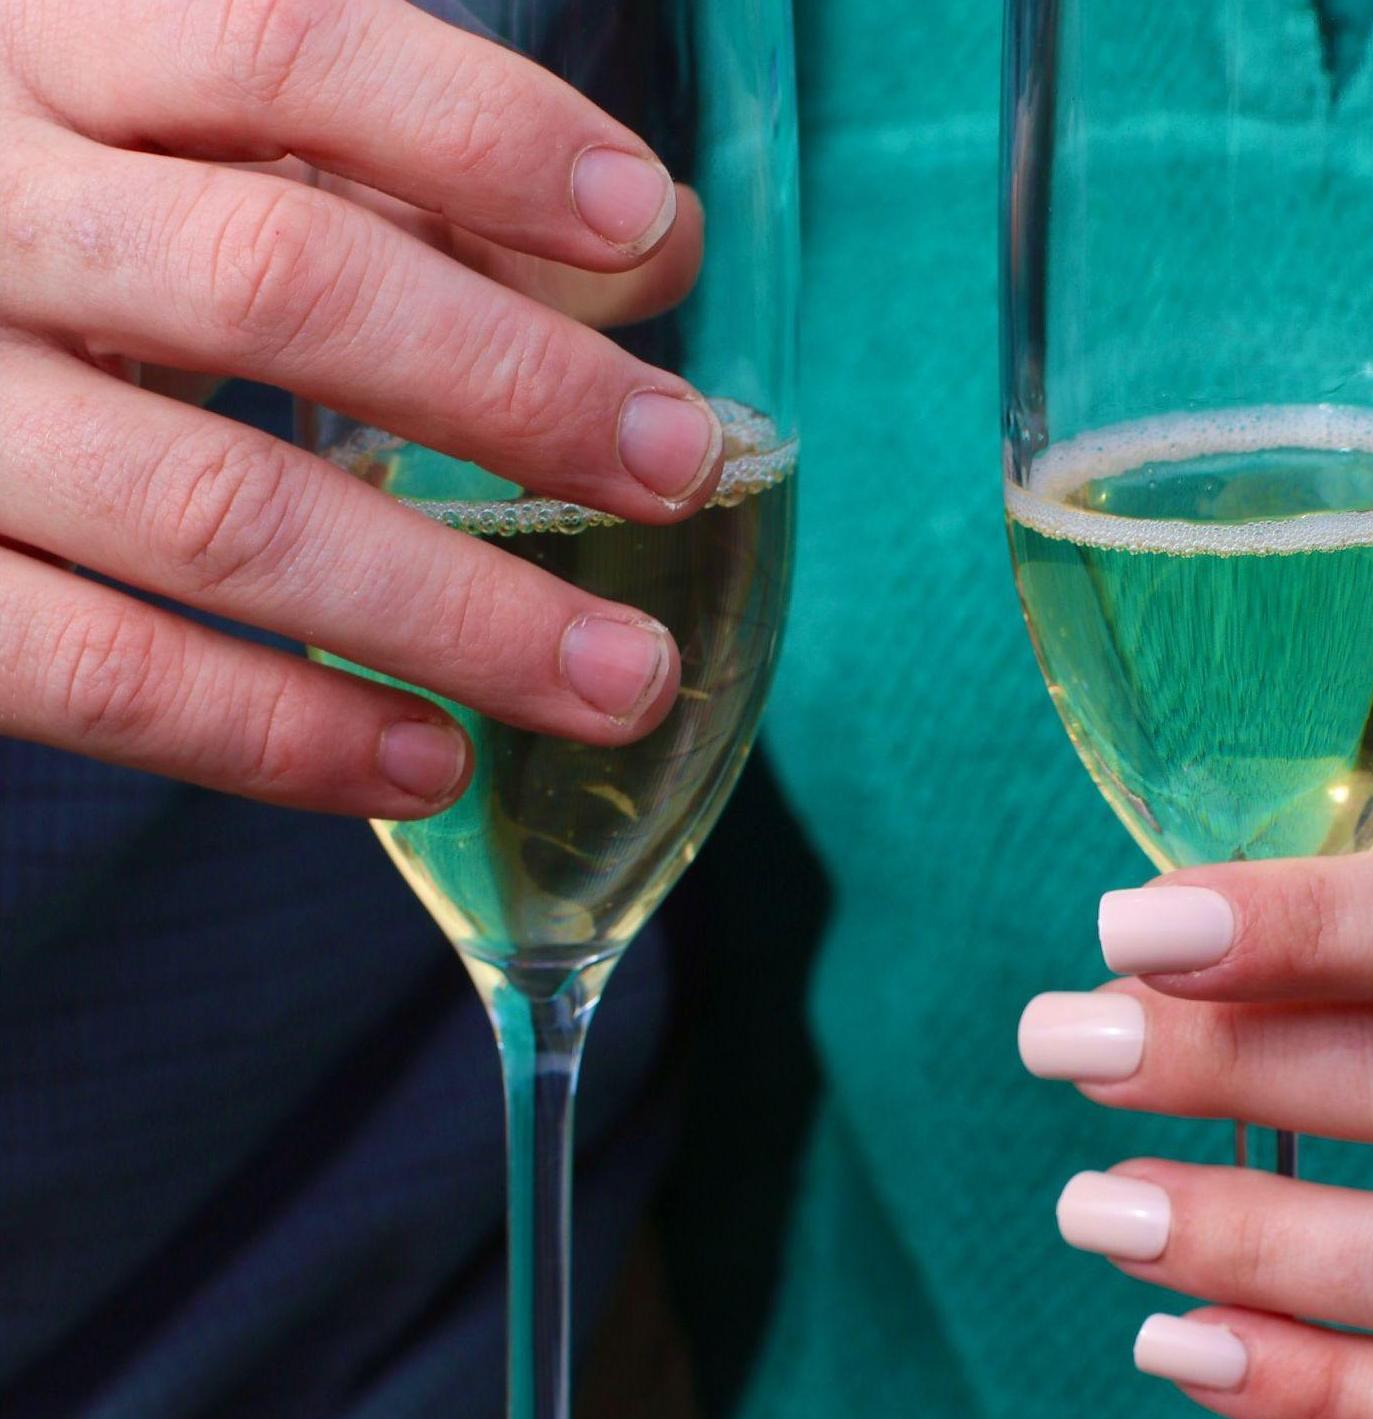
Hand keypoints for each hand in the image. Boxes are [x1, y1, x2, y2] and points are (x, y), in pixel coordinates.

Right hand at [0, 0, 720, 814]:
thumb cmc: (71, 239)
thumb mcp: (206, 163)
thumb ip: (416, 186)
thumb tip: (660, 245)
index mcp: (50, 50)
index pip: (280, 46)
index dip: (477, 132)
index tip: (643, 223)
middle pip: (270, 282)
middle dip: (510, 387)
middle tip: (679, 469)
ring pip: (213, 512)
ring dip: (453, 611)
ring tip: (620, 681)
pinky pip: (106, 677)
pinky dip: (289, 734)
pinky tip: (438, 763)